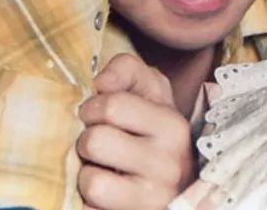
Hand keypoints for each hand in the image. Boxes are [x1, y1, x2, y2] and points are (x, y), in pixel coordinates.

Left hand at [77, 54, 194, 209]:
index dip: (92, 108)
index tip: (97, 116)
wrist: (179, 190)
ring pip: (91, 181)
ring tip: (103, 172)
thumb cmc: (156, 136)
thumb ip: (129, 71)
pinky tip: (107, 195)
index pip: (112, 104)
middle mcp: (169, 163)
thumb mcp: (152, 96)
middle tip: (98, 147)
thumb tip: (101, 80)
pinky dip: (90, 203)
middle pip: (95, 141)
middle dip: (87, 142)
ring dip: (88, 176)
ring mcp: (155, 197)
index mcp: (173, 125)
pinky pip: (91, 209)